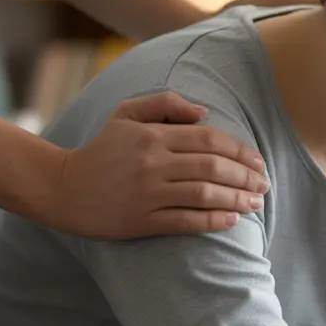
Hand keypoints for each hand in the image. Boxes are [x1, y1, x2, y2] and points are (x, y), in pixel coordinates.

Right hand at [48, 92, 269, 238]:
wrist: (62, 187)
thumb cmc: (100, 149)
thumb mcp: (126, 114)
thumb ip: (165, 104)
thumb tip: (204, 112)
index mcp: (153, 135)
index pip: (210, 140)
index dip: (240, 151)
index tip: (258, 162)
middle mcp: (153, 162)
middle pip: (213, 168)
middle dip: (245, 177)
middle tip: (264, 186)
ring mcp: (148, 193)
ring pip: (204, 195)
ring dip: (236, 200)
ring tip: (254, 204)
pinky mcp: (142, 220)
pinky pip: (186, 221)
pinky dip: (213, 221)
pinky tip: (231, 221)